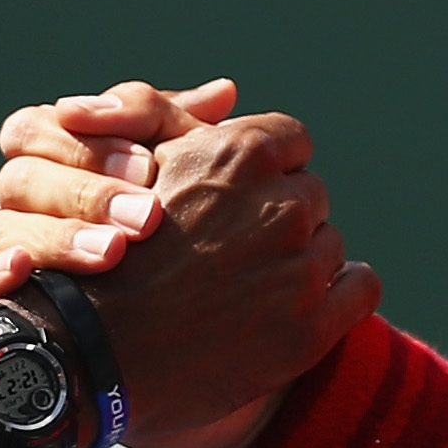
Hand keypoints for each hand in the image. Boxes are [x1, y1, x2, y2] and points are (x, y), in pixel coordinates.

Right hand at [0, 77, 236, 301]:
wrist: (167, 321)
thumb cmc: (173, 228)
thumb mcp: (186, 176)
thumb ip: (190, 132)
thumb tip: (222, 93)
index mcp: (52, 155)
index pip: (39, 128)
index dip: (88, 144)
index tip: (150, 167)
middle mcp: (22, 200)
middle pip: (20, 176)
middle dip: (85, 193)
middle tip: (148, 217)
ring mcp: (3, 250)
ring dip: (57, 238)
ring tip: (113, 254)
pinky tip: (23, 271)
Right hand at [0, 89, 366, 447]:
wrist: (86, 354)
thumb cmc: (102, 254)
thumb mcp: (135, 168)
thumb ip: (187, 128)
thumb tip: (229, 92)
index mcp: (241, 154)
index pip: (291, 141)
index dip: (264, 171)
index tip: (237, 200)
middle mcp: (279, 205)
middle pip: (309, 195)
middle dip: (279, 218)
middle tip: (233, 253)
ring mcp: (299, 268)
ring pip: (330, 243)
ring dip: (300, 260)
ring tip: (246, 289)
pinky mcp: (311, 327)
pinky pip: (361, 287)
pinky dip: (339, 294)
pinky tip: (297, 308)